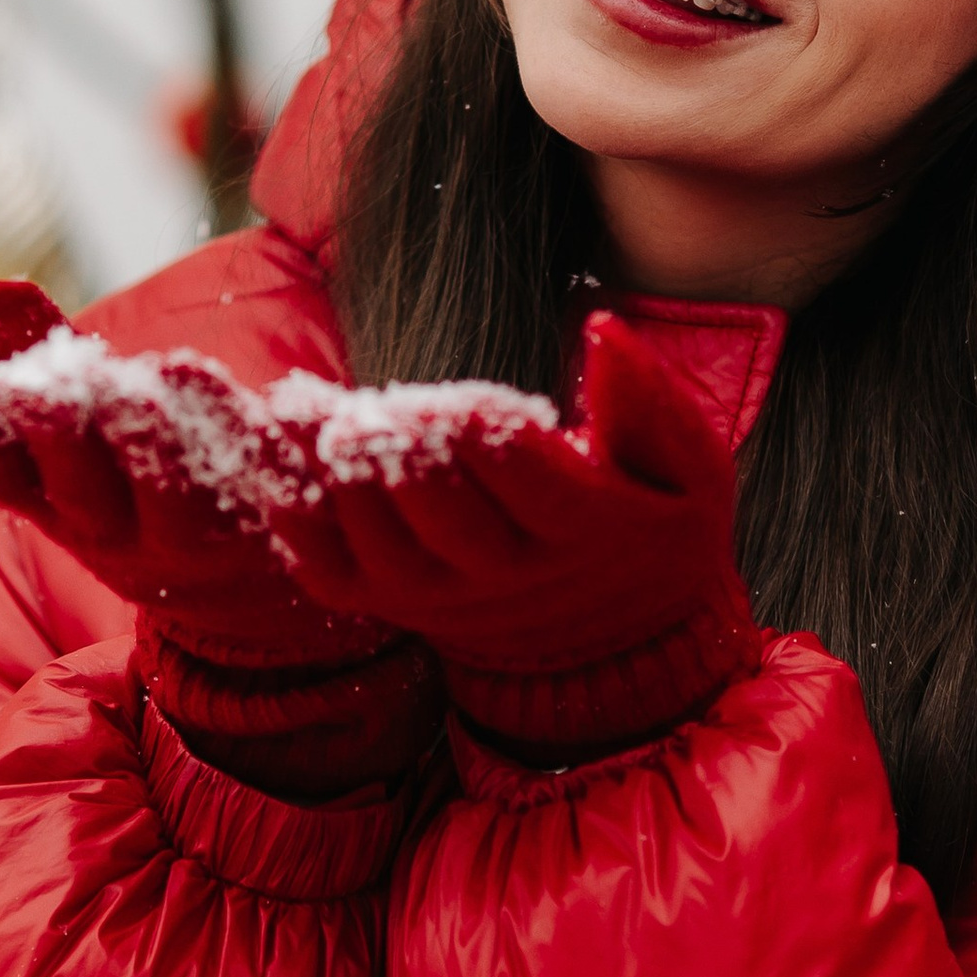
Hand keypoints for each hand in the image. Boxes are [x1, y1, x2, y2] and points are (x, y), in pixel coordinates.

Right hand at [0, 280, 381, 675]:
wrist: (259, 602)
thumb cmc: (149, 490)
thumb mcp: (84, 436)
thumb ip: (38, 358)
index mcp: (70, 511)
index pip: (9, 482)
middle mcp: (131, 535)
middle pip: (89, 495)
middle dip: (64, 439)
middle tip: (49, 388)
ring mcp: (210, 539)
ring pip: (184, 499)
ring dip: (169, 443)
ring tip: (168, 372)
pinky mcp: (287, 529)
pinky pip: (278, 494)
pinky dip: (274, 451)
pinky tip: (280, 397)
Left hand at [264, 316, 756, 750]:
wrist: (615, 648)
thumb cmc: (651, 531)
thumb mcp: (688, 473)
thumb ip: (651, 403)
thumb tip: (602, 328)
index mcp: (580, 528)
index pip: (517, 478)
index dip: (478, 440)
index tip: (456, 405)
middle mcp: (501, 571)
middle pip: (435, 508)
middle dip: (403, 454)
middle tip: (380, 411)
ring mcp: (436, 592)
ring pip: (372, 536)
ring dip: (339, 474)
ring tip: (316, 415)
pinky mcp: (387, 600)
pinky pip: (325, 567)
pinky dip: (295, 515)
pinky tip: (288, 453)